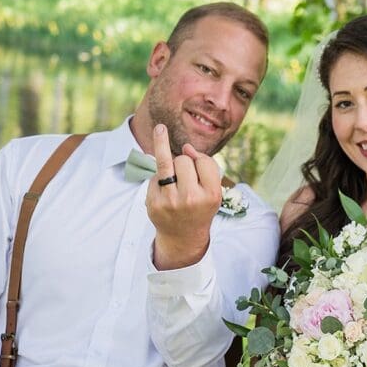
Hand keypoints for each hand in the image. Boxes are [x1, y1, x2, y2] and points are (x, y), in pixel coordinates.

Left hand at [146, 124, 224, 269]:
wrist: (183, 236)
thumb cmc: (200, 207)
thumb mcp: (213, 191)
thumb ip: (205, 166)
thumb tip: (186, 147)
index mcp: (211, 194)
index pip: (203, 161)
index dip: (199, 158)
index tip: (197, 162)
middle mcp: (191, 198)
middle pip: (183, 160)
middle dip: (183, 162)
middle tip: (184, 176)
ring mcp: (171, 201)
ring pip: (166, 162)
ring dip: (166, 156)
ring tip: (160, 130)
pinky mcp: (154, 203)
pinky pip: (154, 176)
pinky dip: (158, 178)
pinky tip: (163, 188)